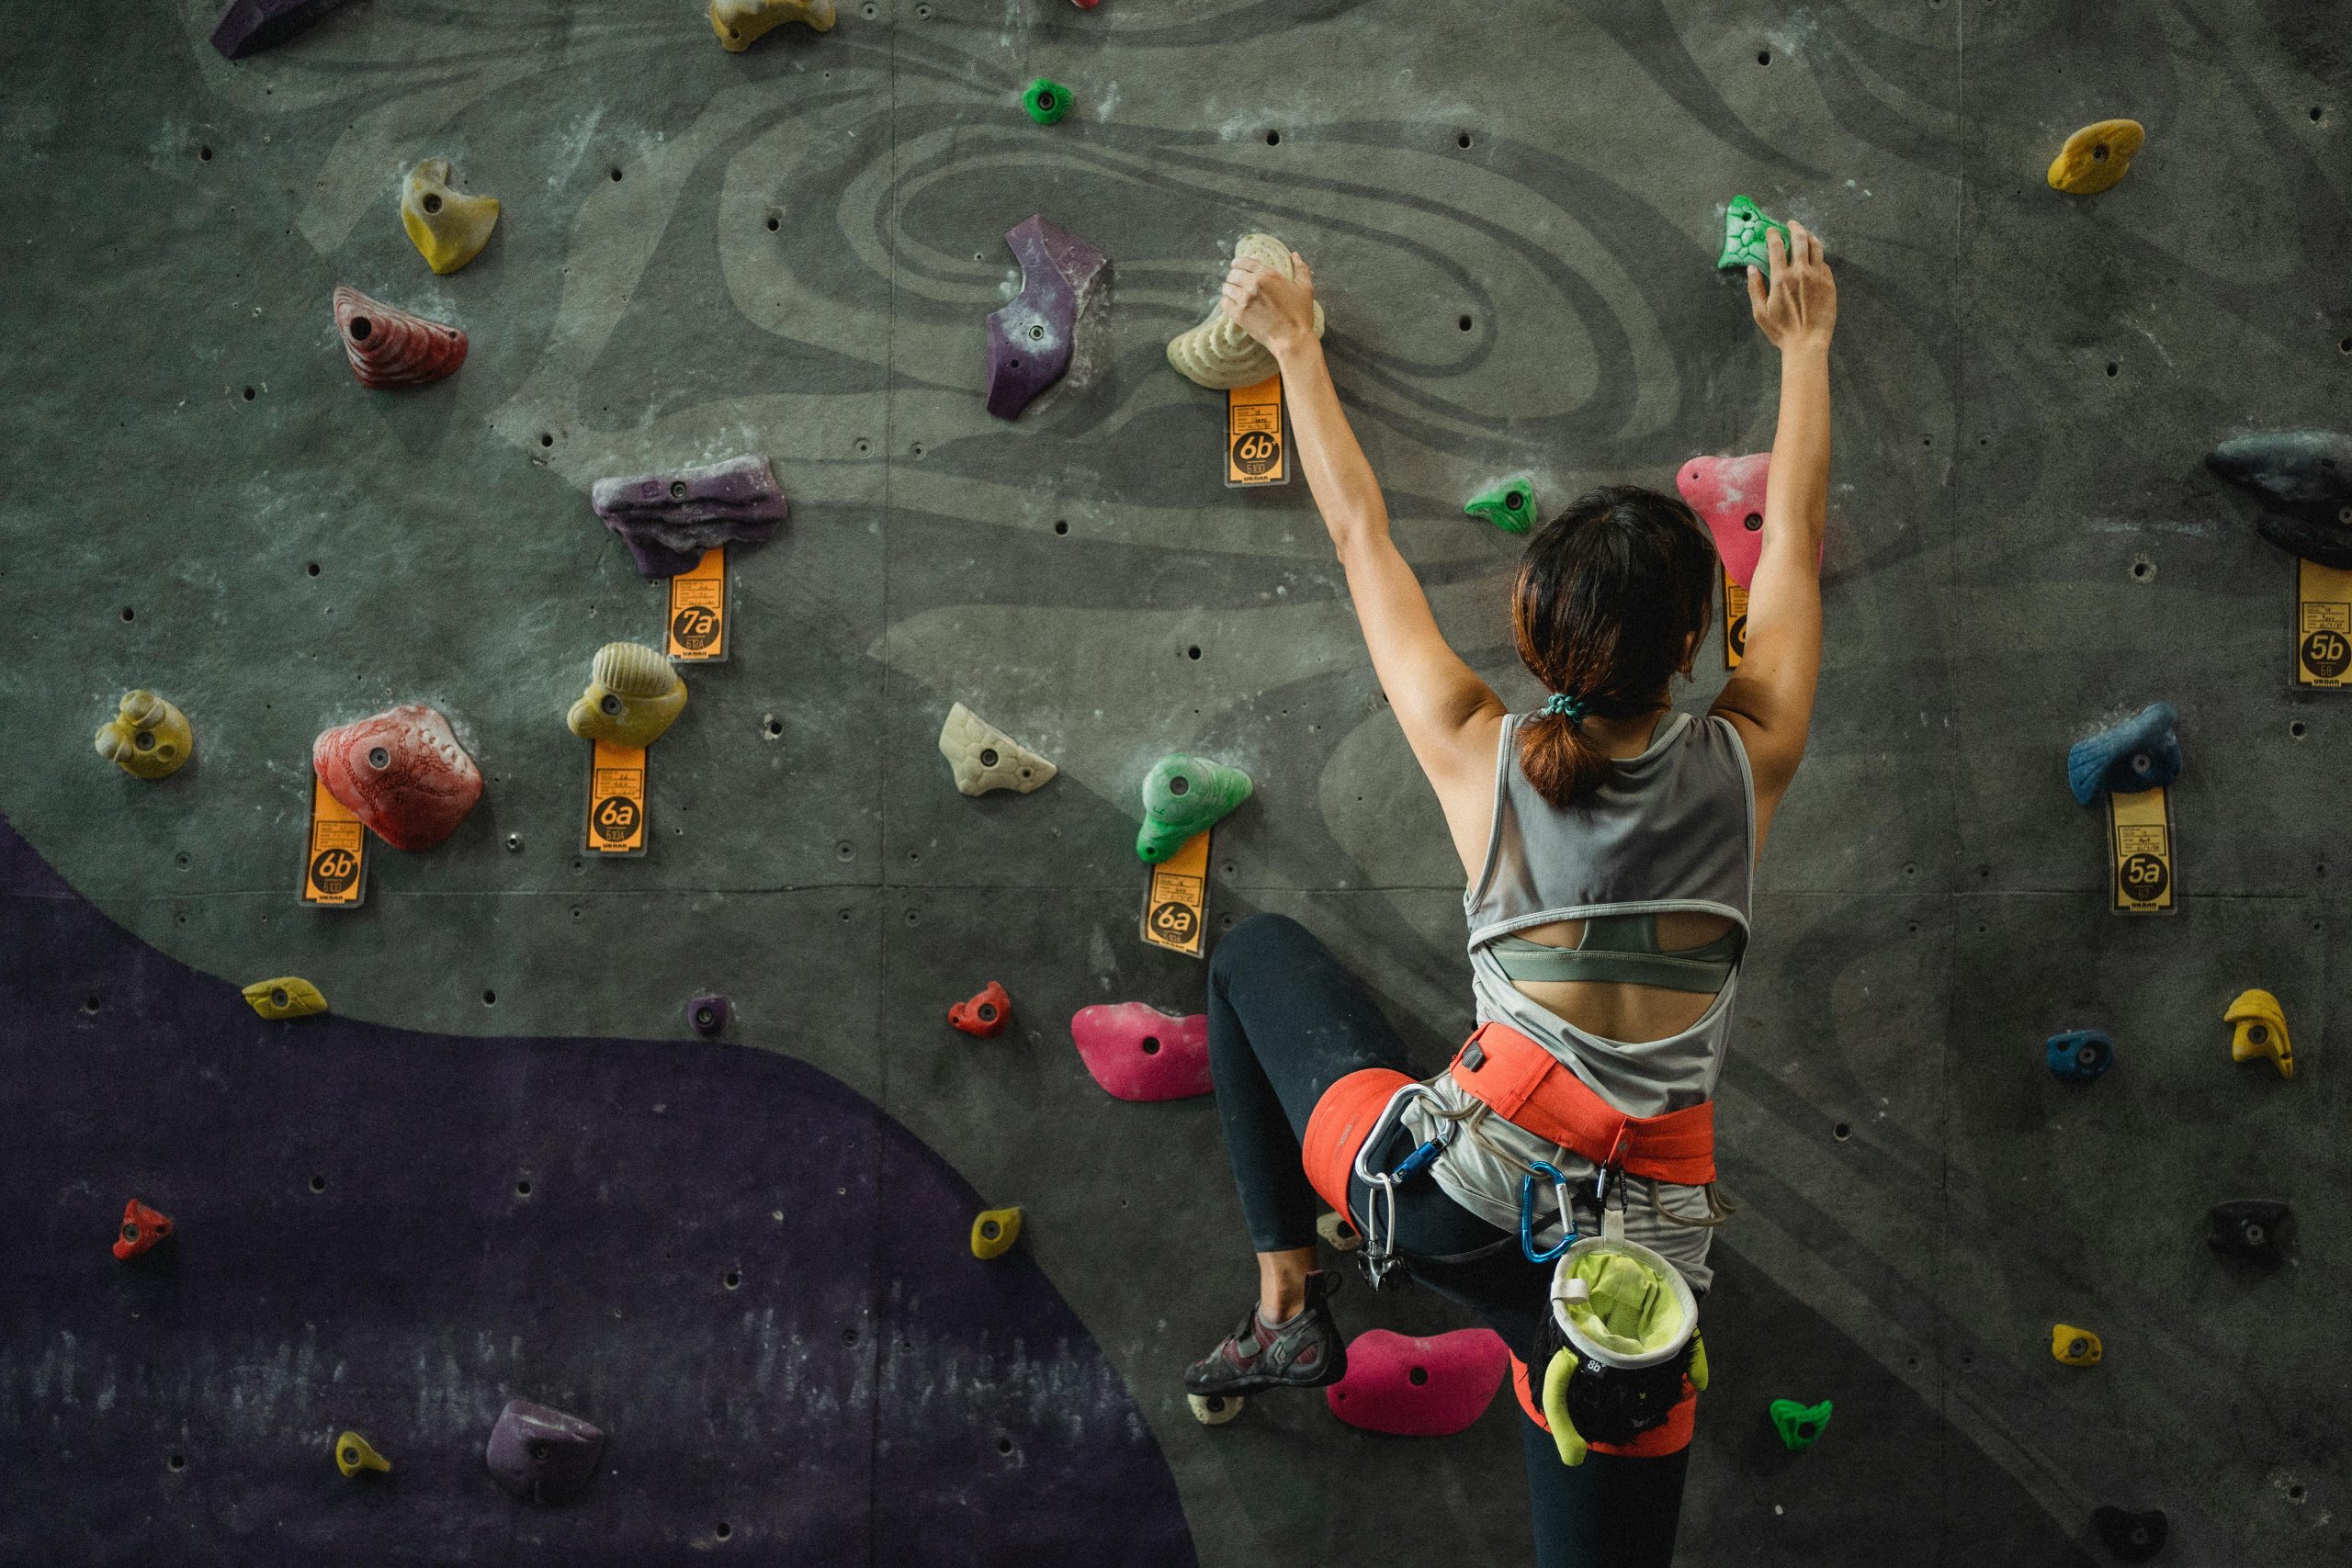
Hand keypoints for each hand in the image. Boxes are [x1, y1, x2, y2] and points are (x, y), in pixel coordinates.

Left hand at [1220, 251, 1316, 357]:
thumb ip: (1301, 269)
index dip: (1237, 263)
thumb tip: (1295, 255)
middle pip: (1233, 274)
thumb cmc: (1299, 315)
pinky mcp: (1238, 314)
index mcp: (1268, 274)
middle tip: (1236, 282)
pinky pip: (1224, 302)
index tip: (1235, 266)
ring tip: (1232, 294)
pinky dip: (1226, 301)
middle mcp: (1253, 284)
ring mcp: (1244, 299)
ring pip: (1227, 288)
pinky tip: (1231, 303)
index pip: (1245, 262)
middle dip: (1233, 277)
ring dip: (1229, 289)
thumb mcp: (1305, 288)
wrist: (1292, 339)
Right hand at [1747, 220, 1834, 353]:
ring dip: (1809, 236)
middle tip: (1791, 224)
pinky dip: (1818, 257)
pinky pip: (1824, 263)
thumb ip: (1755, 288)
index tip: (1771, 230)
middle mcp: (1801, 272)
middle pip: (1800, 239)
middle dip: (1794, 227)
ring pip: (1816, 246)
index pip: (1776, 246)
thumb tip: (1752, 268)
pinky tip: (1814, 258)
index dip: (1773, 234)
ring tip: (1805, 234)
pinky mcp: (1829, 283)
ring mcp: (1818, 276)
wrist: (1807, 343)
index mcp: (1781, 278)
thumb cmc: (1781, 330)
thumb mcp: (1760, 312)